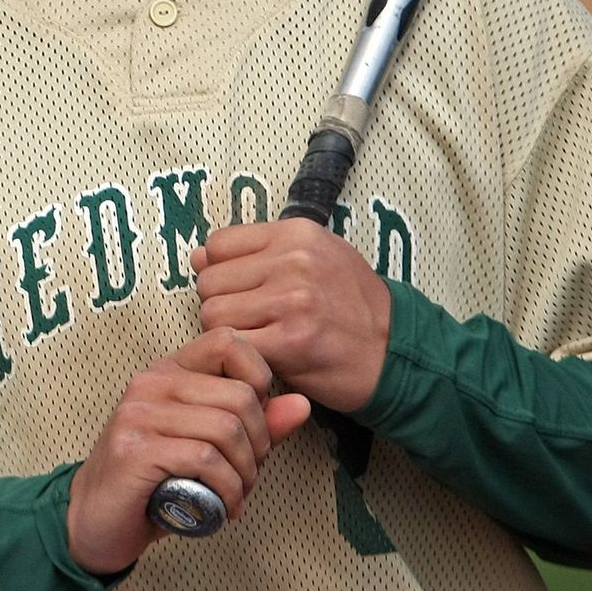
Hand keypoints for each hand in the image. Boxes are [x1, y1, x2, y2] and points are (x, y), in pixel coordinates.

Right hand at [66, 327, 310, 575]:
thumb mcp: (211, 448)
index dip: (259, 379)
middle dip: (260, 445)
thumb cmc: (155, 482)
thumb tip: (301, 404)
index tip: (255, 425)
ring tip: (236, 496)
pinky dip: (226, 490)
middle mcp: (151, 383)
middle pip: (240, 396)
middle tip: (249, 476)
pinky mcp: (134, 450)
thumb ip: (254, 425)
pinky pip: (205, 460)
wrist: (93, 522)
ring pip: (226, 429)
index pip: (229, 342)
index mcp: (170, 371)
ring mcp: (138, 414)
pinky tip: (221, 508)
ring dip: (244, 474)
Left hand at [192, 220, 391, 414]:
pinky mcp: (290, 341)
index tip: (241, 291)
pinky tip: (263, 357)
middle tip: (251, 322)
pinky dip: (240, 357)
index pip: (217, 244)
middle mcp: (294, 260)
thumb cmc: (352, 305)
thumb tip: (198, 255)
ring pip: (213, 314)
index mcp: (296, 233)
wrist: (394, 351)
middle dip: (221, 305)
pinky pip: (233, 345)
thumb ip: (259, 252)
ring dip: (228, 334)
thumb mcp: (316, 257)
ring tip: (258, 339)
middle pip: (210, 282)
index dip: (221, 272)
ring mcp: (292, 300)